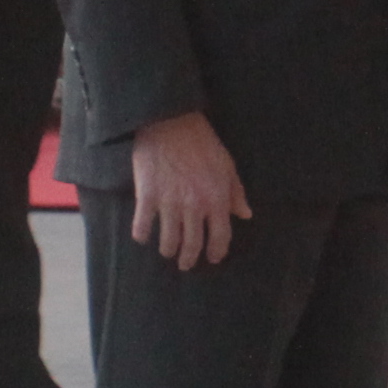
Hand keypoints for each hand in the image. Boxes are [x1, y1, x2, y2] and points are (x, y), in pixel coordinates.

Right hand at [128, 110, 249, 271]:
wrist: (171, 123)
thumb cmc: (203, 143)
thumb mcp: (228, 166)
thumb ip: (236, 193)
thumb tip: (245, 214)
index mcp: (217, 199)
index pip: (220, 236)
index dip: (216, 251)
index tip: (212, 258)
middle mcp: (194, 206)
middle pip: (192, 244)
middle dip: (189, 258)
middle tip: (186, 264)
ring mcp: (169, 203)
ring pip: (168, 240)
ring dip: (168, 250)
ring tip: (167, 252)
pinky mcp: (147, 196)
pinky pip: (142, 224)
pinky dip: (142, 234)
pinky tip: (142, 237)